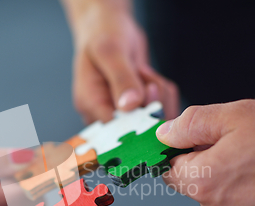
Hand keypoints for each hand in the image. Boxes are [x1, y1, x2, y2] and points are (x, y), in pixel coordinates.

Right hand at [62, 0, 178, 122]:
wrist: (109, 26)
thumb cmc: (102, 33)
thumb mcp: (110, 50)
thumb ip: (121, 78)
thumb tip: (130, 105)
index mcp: (91, 104)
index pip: (114, 131)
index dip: (136, 122)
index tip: (147, 94)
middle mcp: (106, 113)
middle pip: (140, 128)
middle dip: (151, 101)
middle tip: (143, 74)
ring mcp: (124, 112)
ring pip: (156, 118)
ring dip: (159, 93)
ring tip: (142, 71)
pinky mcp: (139, 107)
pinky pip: (163, 109)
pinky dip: (164, 92)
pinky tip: (148, 75)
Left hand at [156, 97, 254, 205]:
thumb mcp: (240, 114)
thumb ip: (193, 124)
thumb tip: (164, 134)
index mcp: (204, 184)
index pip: (171, 170)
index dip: (186, 154)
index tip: (201, 146)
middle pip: (201, 190)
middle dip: (217, 171)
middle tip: (251, 152)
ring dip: (242, 191)